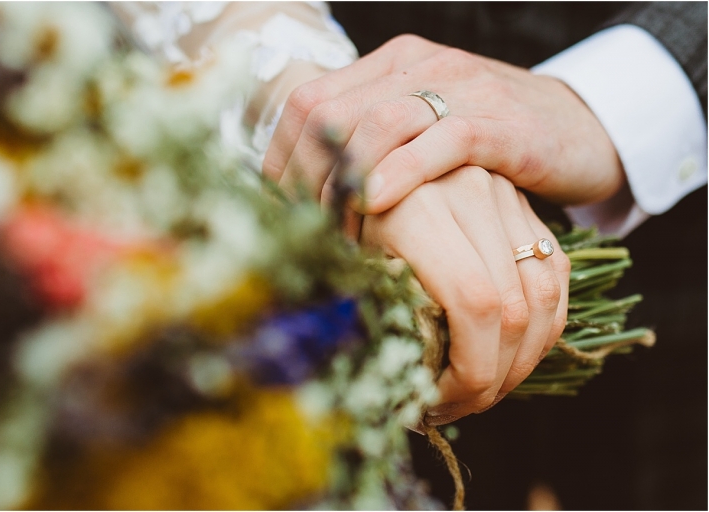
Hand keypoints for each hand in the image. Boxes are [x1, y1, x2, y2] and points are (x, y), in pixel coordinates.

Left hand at [262, 34, 624, 212]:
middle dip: (305, 175)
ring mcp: (461, 89)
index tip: (278, 208)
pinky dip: (403, 171)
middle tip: (303, 228)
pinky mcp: (500, 122)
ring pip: (377, 122)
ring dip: (345, 180)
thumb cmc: (490, 143)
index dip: (282, 157)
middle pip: (330, 111)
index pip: (309, 102)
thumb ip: (373, 147)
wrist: (582, 128)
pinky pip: (442, 139)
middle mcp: (419, 67)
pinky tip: (377, 203)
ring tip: (335, 227)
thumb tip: (313, 195)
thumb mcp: (422, 135)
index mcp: (391, 66)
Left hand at [360, 167, 570, 421]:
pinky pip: (554, 280)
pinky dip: (540, 330)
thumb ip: (377, 311)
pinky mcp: (526, 209)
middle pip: (513, 309)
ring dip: (521, 361)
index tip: (439, 401)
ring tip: (482, 390)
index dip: (470, 369)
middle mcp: (471, 194)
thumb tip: (403, 388)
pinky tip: (509, 357)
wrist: (378, 154)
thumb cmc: (347, 220)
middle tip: (459, 407)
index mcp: (417, 209)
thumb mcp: (348, 261)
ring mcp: (505, 197)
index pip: (474, 304)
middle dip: (493, 377)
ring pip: (543, 299)